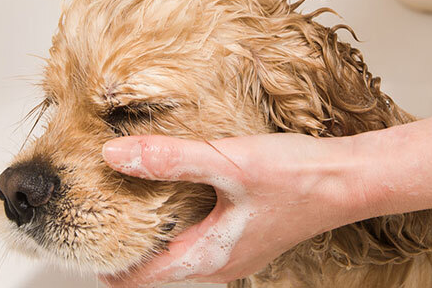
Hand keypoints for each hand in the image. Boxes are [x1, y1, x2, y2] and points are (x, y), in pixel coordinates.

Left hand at [97, 133, 364, 286]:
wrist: (352, 179)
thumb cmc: (298, 176)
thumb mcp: (227, 162)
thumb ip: (168, 159)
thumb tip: (113, 155)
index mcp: (209, 257)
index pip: (141, 278)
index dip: (106, 265)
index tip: (79, 241)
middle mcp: (222, 264)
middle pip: (158, 271)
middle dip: (126, 252)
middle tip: (96, 218)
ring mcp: (239, 252)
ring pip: (181, 258)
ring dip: (154, 239)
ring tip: (128, 207)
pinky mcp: (252, 235)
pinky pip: (203, 243)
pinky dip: (180, 228)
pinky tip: (179, 198)